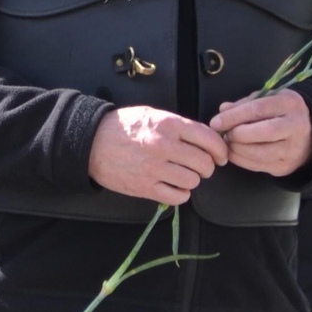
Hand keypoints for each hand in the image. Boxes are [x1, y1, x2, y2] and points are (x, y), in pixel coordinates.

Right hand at [87, 105, 228, 204]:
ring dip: (192, 180)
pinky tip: (174, 186)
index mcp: (168, 124)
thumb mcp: (153, 115)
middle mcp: (163, 146)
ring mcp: (154, 168)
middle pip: (204, 163)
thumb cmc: (123, 126)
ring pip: (193, 181)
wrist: (91, 142)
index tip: (221, 156)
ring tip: (183, 174)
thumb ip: (179, 126)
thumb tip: (207, 139)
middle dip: (207, 167)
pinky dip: (181, 193)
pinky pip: (178, 196)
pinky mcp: (145, 187)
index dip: (220, 150)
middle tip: (200, 166)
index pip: (208, 139)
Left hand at [209, 90, 311, 175]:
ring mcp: (293, 149)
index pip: (258, 109)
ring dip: (237, 150)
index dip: (234, 116)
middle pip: (264, 132)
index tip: (216, 122)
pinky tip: (234, 153)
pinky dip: (241, 160)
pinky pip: (259, 166)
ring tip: (228, 143)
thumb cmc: (281, 113)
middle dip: (238, 134)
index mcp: (290, 104)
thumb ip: (245, 103)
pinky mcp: (286, 166)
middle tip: (225, 134)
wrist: (310, 134)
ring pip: (261, 153)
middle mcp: (296, 126)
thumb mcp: (267, 99)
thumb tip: (223, 110)